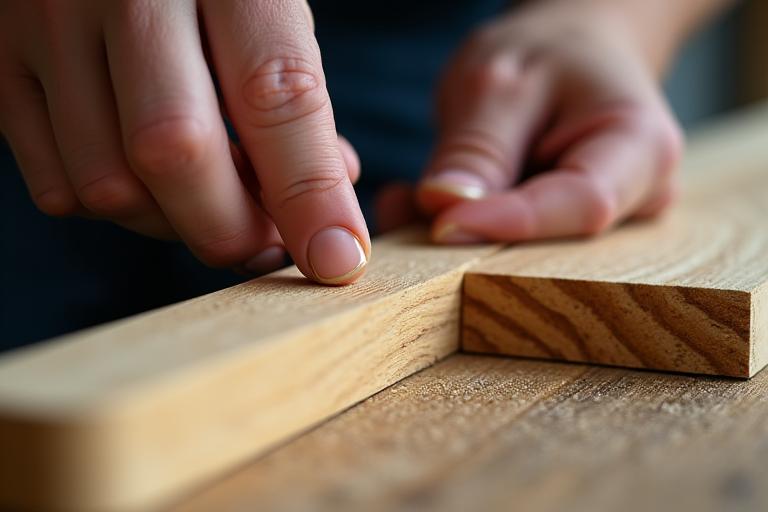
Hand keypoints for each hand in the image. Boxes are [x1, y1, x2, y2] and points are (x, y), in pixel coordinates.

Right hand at [0, 0, 368, 283]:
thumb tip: (323, 217)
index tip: (336, 258)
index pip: (274, 96)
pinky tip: (147, 182)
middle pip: (175, 151)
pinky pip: (56, 185)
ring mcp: (46, 22)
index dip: (310, 194)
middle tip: (264, 246)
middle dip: (231, 229)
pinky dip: (115, 209)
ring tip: (209, 201)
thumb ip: (293, 103)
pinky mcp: (1, 60)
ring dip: (172, 224)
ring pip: (108, 183)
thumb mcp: (267, 11)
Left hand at [415, 1, 682, 242]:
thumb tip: (443, 207)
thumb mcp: (502, 78)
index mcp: (642, 147)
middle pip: (554, 239)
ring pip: (524, 248)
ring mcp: (607, 222)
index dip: (510, 221)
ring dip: (458, 230)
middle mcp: (637, 198)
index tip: (441, 223)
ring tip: (401, 203)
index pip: (583, 204)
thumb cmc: (549, 52)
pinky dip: (460, 225)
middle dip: (474, 234)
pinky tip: (419, 204)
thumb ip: (477, 145)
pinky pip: (510, 243)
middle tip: (401, 213)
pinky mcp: (565, 230)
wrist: (574, 51)